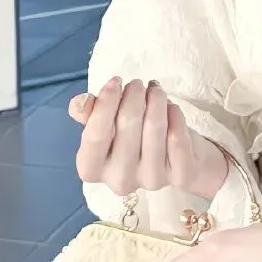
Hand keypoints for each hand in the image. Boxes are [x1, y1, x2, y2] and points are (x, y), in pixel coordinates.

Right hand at [68, 77, 229, 199]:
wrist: (180, 160)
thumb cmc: (136, 138)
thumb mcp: (109, 125)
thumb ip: (91, 114)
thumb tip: (81, 102)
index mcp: (93, 169)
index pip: (94, 135)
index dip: (105, 103)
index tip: (116, 81)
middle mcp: (119, 180)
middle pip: (126, 125)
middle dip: (134, 96)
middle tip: (138, 84)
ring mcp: (151, 180)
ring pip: (154, 128)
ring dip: (156, 100)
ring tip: (156, 91)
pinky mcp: (180, 175)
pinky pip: (178, 137)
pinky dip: (175, 115)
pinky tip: (172, 108)